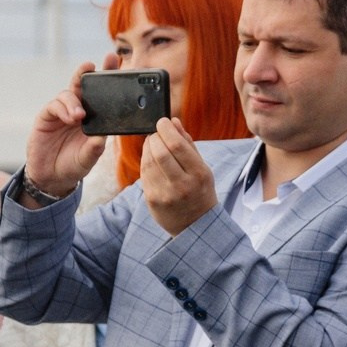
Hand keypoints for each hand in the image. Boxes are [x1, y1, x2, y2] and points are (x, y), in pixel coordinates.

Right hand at [21, 63, 109, 202]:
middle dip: (87, 72)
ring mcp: (62, 111)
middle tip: (92, 65)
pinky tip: (70, 117)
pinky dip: (63, 109)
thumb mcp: (89, 158)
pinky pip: (54, 105)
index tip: (113, 59)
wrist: (52, 178)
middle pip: (83, 85)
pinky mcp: (47, 116)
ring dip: (74, 102)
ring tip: (79, 116)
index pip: (102, 92)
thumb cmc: (74, 164)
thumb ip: (95, 147)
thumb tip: (102, 136)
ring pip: (68, 94)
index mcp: (94, 116)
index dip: (107, 74)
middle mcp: (79, 109)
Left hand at [139, 120, 217, 236]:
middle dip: (155, 137)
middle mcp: (182, 185)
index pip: (177, 146)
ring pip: (149, 162)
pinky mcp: (152, 200)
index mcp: (199, 174)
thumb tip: (173, 122)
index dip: (166, 129)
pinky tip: (150, 158)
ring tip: (153, 143)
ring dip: (148, 147)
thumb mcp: (202, 168)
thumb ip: (188, 144)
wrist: (195, 224)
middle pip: (160, 153)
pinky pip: (144, 174)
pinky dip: (145, 161)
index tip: (163, 122)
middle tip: (157, 133)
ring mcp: (165, 194)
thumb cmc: (200, 191)